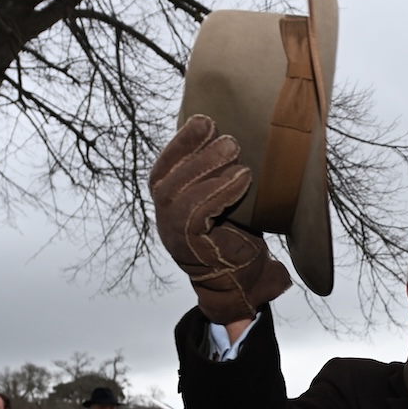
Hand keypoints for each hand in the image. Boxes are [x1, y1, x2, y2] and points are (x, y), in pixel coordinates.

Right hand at [150, 115, 291, 322]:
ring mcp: (174, 236)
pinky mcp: (189, 248)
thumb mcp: (229, 204)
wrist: (242, 288)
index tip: (202, 120)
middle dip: (195, 151)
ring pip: (180, 194)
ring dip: (208, 167)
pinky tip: (243, 178)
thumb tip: (235, 135)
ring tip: (234, 150)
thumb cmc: (238, 242)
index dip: (180, 143)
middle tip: (226, 135)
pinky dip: (220, 191)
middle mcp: (165, 221)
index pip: (164, 170)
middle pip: (169, 180)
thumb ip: (221, 178)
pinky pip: (197, 213)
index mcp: (170, 207)